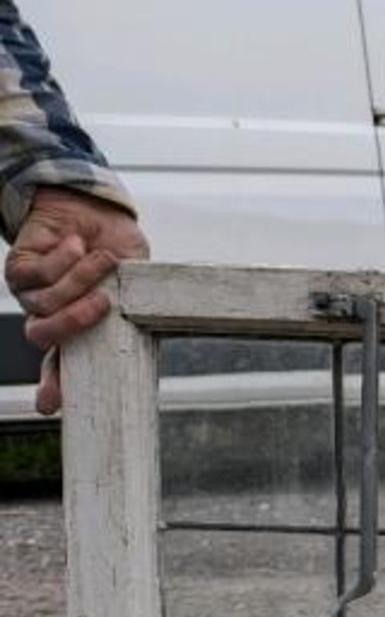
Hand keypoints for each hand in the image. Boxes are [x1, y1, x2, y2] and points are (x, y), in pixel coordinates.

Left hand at [5, 186, 148, 414]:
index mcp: (78, 328)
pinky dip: (62, 260)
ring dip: (79, 278)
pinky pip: (35, 276)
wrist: (95, 209)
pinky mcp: (19, 269)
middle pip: (44, 336)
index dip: (55, 387)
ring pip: (44, 304)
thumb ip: (131, 303)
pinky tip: (75, 244)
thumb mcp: (134, 280)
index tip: (49, 406)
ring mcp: (31, 294)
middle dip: (73, 322)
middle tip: (102, 305)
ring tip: (102, 259)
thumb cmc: (117, 247)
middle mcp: (50, 315)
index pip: (63, 364)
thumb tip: (130, 322)